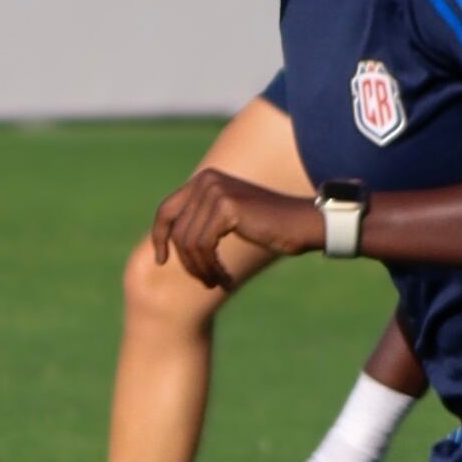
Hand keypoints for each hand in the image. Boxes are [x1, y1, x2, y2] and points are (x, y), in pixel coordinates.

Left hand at [151, 168, 320, 287]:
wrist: (301, 224)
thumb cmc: (267, 226)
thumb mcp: (226, 219)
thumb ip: (200, 220)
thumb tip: (164, 240)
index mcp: (203, 179)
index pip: (166, 210)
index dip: (160, 237)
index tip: (161, 261)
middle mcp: (206, 180)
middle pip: (177, 231)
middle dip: (188, 262)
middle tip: (205, 281)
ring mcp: (215, 190)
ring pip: (189, 243)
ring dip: (202, 269)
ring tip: (217, 282)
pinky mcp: (226, 206)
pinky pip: (203, 246)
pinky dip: (211, 267)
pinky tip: (225, 279)